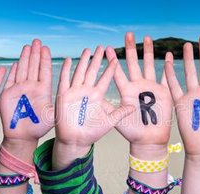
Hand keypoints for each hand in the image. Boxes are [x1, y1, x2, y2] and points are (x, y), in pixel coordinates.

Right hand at [0, 39, 53, 159]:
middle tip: (37, 41)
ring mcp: (20, 89)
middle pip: (33, 66)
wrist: (22, 136)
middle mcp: (31, 87)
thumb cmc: (38, 128)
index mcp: (43, 90)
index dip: (45, 59)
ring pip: (23, 70)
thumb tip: (70, 102)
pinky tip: (15, 62)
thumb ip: (57, 108)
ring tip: (27, 46)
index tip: (46, 48)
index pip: (44, 71)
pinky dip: (12, 71)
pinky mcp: (8, 94)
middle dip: (35, 53)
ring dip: (24, 58)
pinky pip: (10, 79)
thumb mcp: (51, 117)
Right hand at [52, 46, 134, 168]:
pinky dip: (67, 70)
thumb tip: (134, 107)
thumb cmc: (92, 132)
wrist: (76, 140)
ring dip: (84, 61)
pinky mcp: (64, 96)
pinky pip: (65, 80)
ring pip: (80, 72)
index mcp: (98, 95)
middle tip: (102, 47)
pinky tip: (70, 60)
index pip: (105, 78)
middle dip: (97, 59)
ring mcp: (75, 92)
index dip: (110, 68)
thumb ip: (120, 113)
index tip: (115, 57)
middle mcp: (87, 91)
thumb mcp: (109, 121)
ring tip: (88, 50)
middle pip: (93, 71)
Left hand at [106, 32, 172, 151]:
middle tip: (128, 34)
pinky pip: (167, 77)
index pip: (117, 73)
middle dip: (131, 49)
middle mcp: (138, 87)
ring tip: (147, 38)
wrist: (148, 140)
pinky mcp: (163, 93)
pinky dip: (168, 66)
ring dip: (149, 52)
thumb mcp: (116, 119)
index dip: (112, 61)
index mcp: (126, 91)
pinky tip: (169, 55)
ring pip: (149, 65)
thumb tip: (95, 98)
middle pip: (134, 63)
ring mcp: (151, 88)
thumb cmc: (132, 132)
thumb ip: (108, 107)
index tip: (106, 48)